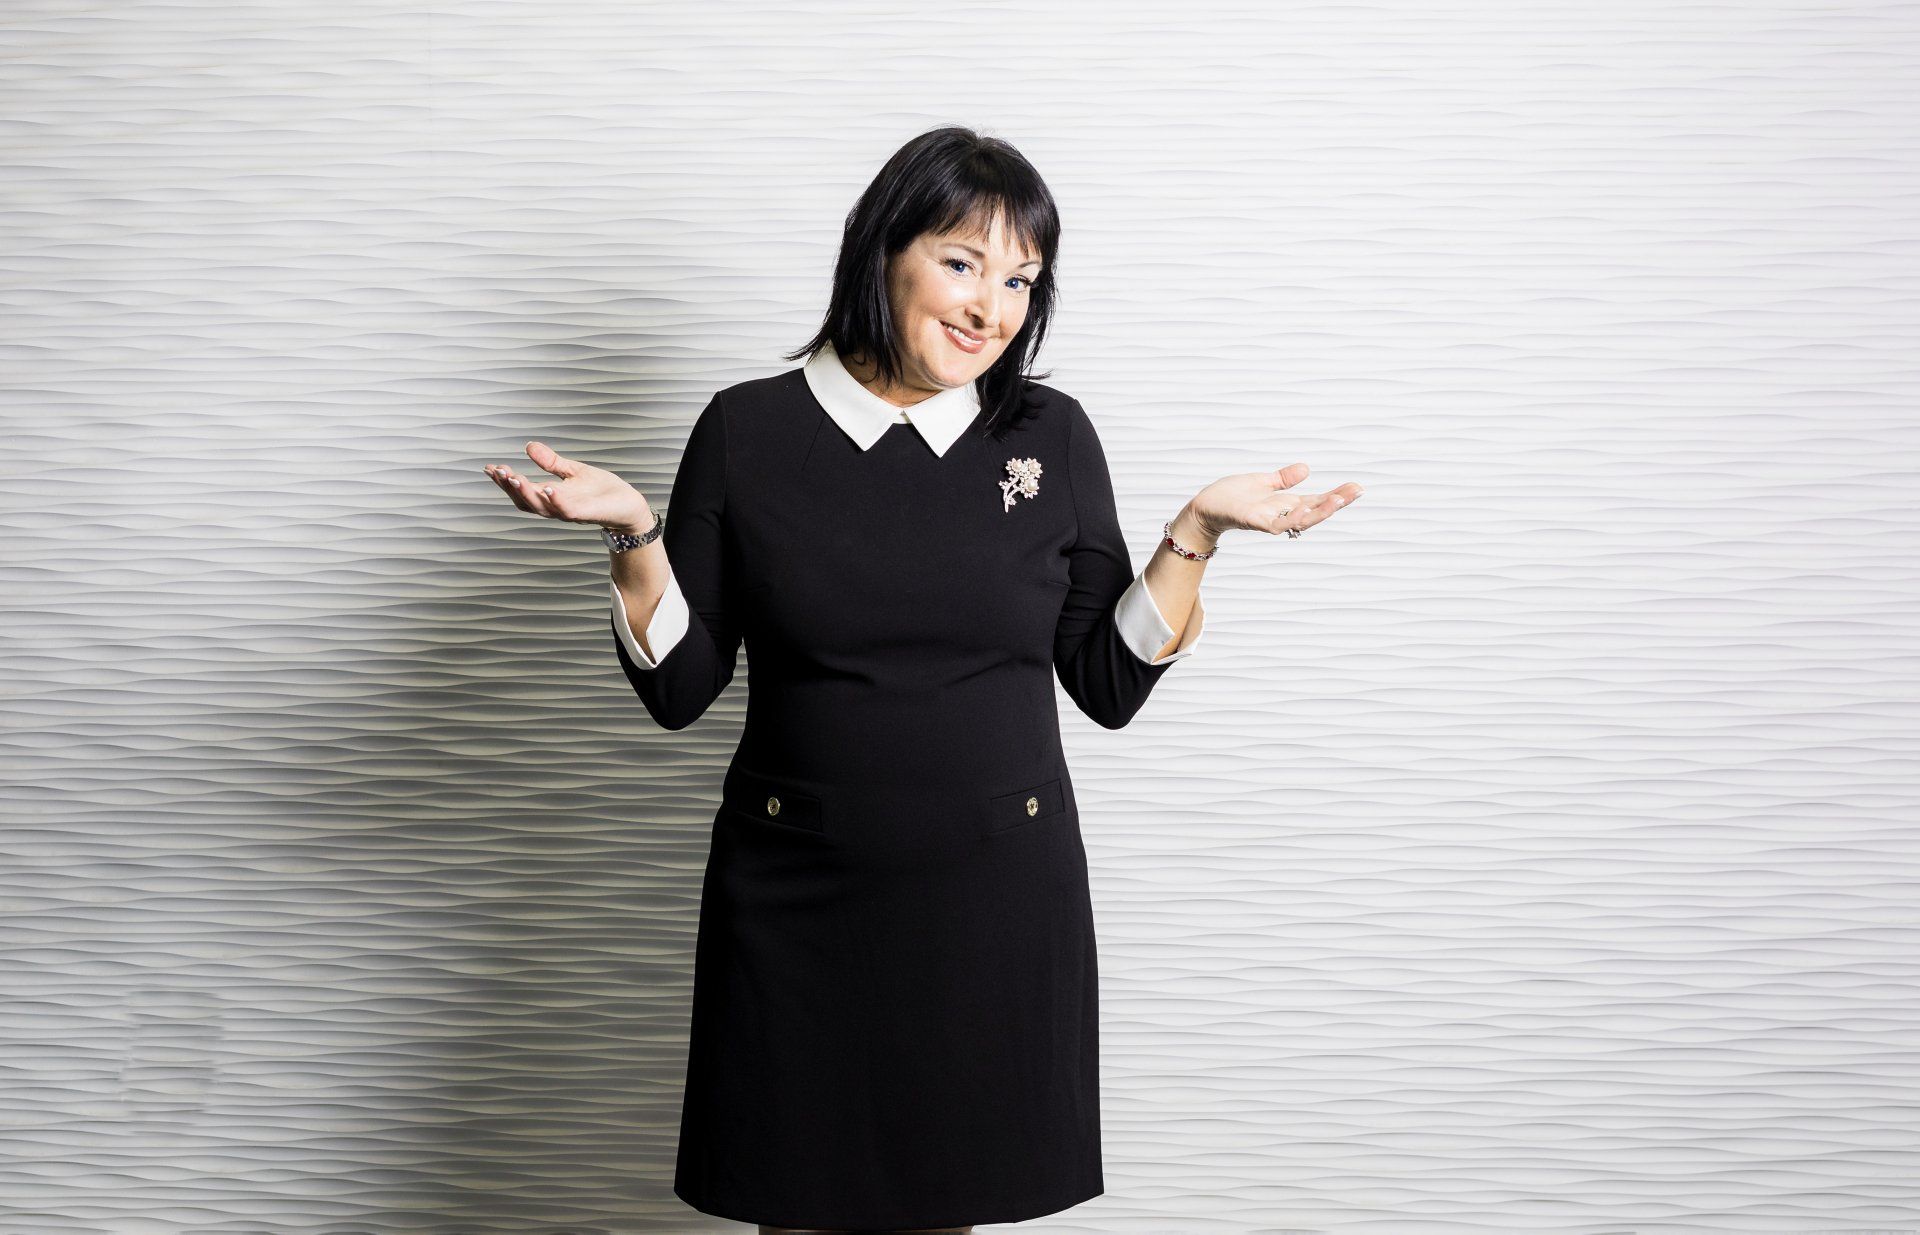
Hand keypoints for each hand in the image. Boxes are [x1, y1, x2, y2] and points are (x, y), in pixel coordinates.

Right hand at [482, 442, 651, 530]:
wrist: (628, 505)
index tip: (488, 467)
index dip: (503, 481)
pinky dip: (556, 501)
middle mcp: (556, 507)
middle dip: (509, 487)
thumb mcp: (573, 471)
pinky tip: (548, 488)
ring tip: (513, 478)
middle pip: (525, 502)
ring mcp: (571, 511)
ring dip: (527, 493)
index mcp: (551, 496)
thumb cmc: (601, 491)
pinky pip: (568, 511)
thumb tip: (528, 446)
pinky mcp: (588, 514)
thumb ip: (551, 462)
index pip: (521, 491)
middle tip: (497, 471)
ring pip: (542, 507)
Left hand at [1187, 463, 1362, 541]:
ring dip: (1321, 511)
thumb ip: (1283, 479)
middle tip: (1358, 491)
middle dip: (1338, 502)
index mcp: (1285, 504)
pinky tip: (1305, 509)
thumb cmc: (1231, 497)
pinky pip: (1278, 524)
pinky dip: (1292, 518)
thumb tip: (1306, 469)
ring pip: (1301, 520)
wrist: (1206, 507)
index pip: (1317, 500)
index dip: (1337, 496)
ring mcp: (1270, 520)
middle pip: (1316, 510)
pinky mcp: (1255, 522)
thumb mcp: (1263, 483)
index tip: (1357, 487)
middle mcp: (1281, 514)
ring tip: (1339, 499)